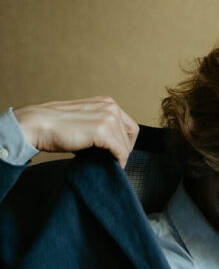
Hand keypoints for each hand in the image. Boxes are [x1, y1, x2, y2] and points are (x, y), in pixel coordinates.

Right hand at [14, 96, 138, 167]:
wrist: (37, 125)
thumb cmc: (56, 127)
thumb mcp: (85, 121)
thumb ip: (101, 128)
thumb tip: (113, 147)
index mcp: (106, 102)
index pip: (130, 127)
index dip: (125, 143)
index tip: (115, 153)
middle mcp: (110, 106)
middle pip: (130, 136)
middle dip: (123, 150)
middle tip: (110, 160)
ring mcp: (107, 117)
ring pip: (126, 146)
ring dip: (118, 157)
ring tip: (104, 162)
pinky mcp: (102, 130)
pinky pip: (121, 152)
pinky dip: (118, 162)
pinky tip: (109, 166)